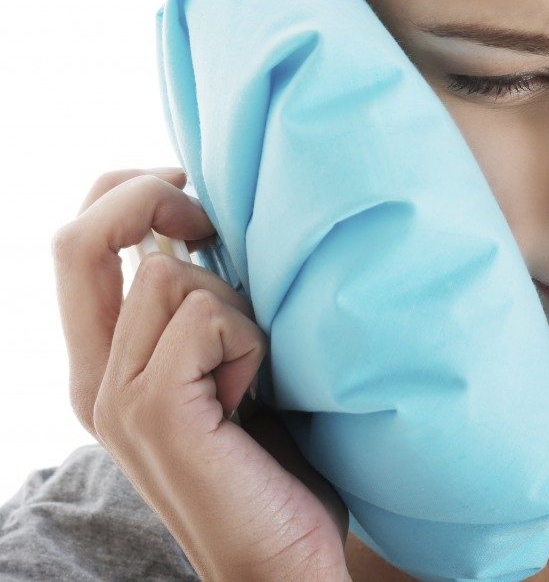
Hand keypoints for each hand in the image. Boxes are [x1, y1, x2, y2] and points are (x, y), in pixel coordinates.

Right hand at [50, 167, 351, 580]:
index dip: (123, 193)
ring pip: (168, 276)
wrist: (284, 558)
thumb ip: (200, 314)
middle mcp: (95, 379)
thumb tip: (211, 233)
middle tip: (211, 228)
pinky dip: (249, 338)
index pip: (74, 244)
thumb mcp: (226, 371)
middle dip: (148, 203)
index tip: (190, 199)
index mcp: (105, 364)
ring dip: (233, 303)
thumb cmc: (271, 463)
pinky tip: (258, 389)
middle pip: (79, 238)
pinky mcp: (156, 412)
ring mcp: (118, 398)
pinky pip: (206, 317)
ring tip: (253, 364)